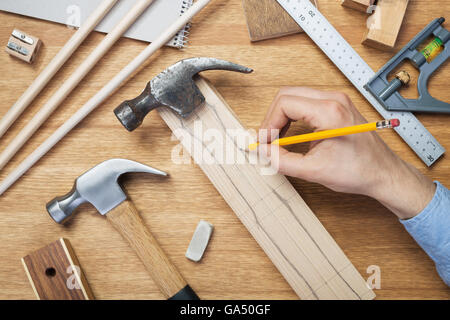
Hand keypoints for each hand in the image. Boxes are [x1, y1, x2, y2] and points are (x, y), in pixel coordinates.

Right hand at [258, 87, 435, 219]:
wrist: (383, 173)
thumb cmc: (358, 171)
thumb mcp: (313, 171)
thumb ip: (282, 160)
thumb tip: (263, 151)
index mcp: (330, 112)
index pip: (285, 103)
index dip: (269, 123)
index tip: (265, 141)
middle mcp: (334, 99)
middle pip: (287, 95)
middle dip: (272, 118)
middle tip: (267, 140)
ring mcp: (337, 100)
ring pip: (295, 96)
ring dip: (281, 116)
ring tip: (278, 138)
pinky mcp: (337, 105)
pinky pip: (306, 101)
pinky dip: (293, 115)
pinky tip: (290, 133)